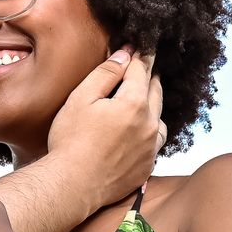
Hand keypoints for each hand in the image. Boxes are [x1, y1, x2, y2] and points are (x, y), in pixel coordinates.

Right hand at [43, 48, 164, 212]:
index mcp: (134, 104)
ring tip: (146, 97)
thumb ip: (106, 74)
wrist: (73, 184)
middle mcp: (149, 124)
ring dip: (154, 104)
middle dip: (150, 76)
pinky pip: (156, 141)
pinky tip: (143, 130)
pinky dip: (152, 129)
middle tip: (147, 65)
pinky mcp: (147, 166)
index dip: (140, 57)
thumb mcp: (81, 98)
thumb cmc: (71, 140)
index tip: (140, 47)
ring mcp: (150, 147)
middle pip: (156, 91)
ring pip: (160, 117)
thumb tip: (125, 56)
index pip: (141, 71)